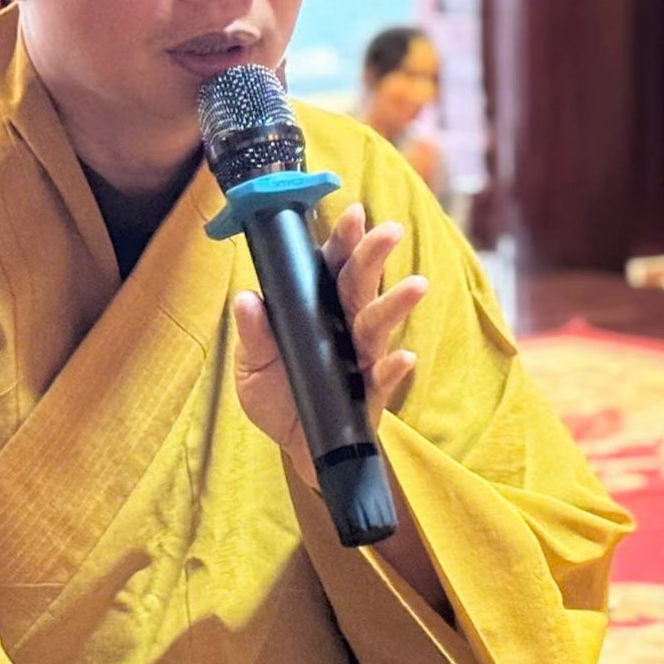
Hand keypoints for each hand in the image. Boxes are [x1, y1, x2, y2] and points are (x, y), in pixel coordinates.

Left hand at [232, 204, 426, 478]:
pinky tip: (404, 357)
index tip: (353, 214)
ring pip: (378, 325)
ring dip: (396, 304)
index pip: (332, 268)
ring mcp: (361, 360)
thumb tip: (246, 300)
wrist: (294, 449)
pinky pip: (383, 379)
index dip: (342, 241)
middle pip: (360, 286)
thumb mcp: (251, 367)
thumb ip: (252, 335)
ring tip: (417, 285)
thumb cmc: (278, 397)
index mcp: (317, 310)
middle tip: (389, 231)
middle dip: (373, 257)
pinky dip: (393, 368)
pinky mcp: (370, 396)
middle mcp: (344, 328)